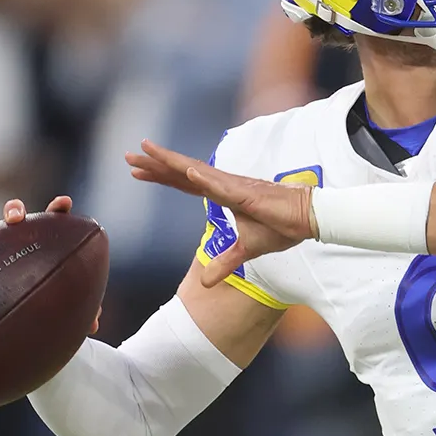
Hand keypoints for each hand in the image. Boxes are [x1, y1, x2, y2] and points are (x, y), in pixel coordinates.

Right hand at [0, 195, 100, 334]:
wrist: (5, 321)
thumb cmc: (39, 307)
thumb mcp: (58, 309)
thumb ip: (75, 312)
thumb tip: (93, 324)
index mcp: (40, 243)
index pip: (52, 221)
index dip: (58, 210)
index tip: (64, 203)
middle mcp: (13, 239)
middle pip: (14, 215)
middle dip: (14, 210)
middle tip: (16, 219)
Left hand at [125, 139, 316, 287]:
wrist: (307, 219)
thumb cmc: (280, 227)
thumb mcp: (246, 250)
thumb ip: (224, 263)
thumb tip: (205, 284)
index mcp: (222, 194)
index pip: (185, 183)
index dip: (161, 177)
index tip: (136, 172)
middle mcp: (223, 185)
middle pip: (182, 172)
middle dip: (155, 164)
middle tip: (128, 156)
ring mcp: (234, 187)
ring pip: (196, 172)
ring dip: (170, 162)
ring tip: (146, 151)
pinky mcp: (247, 194)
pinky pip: (222, 186)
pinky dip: (204, 178)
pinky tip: (188, 171)